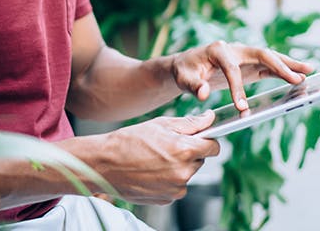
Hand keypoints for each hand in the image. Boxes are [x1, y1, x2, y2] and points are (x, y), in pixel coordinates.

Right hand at [96, 112, 218, 204]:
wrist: (105, 164)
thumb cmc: (129, 141)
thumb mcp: (160, 124)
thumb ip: (190, 123)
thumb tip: (209, 119)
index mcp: (184, 150)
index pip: (214, 147)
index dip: (208, 139)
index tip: (201, 137)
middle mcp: (183, 172)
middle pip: (200, 160)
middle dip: (189, 151)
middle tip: (167, 144)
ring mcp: (175, 189)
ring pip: (187, 173)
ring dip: (178, 165)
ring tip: (155, 157)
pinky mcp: (166, 199)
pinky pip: (176, 186)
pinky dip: (168, 178)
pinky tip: (151, 170)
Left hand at [171, 41, 313, 110]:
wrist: (186, 65)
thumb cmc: (185, 71)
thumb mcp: (183, 78)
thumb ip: (194, 86)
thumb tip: (204, 93)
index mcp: (218, 50)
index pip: (232, 69)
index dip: (237, 88)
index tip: (242, 108)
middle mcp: (234, 49)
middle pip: (260, 54)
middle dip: (280, 66)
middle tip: (299, 78)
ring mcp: (243, 55)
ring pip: (269, 58)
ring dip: (289, 65)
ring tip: (310, 72)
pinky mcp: (248, 65)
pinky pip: (268, 67)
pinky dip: (283, 71)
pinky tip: (298, 77)